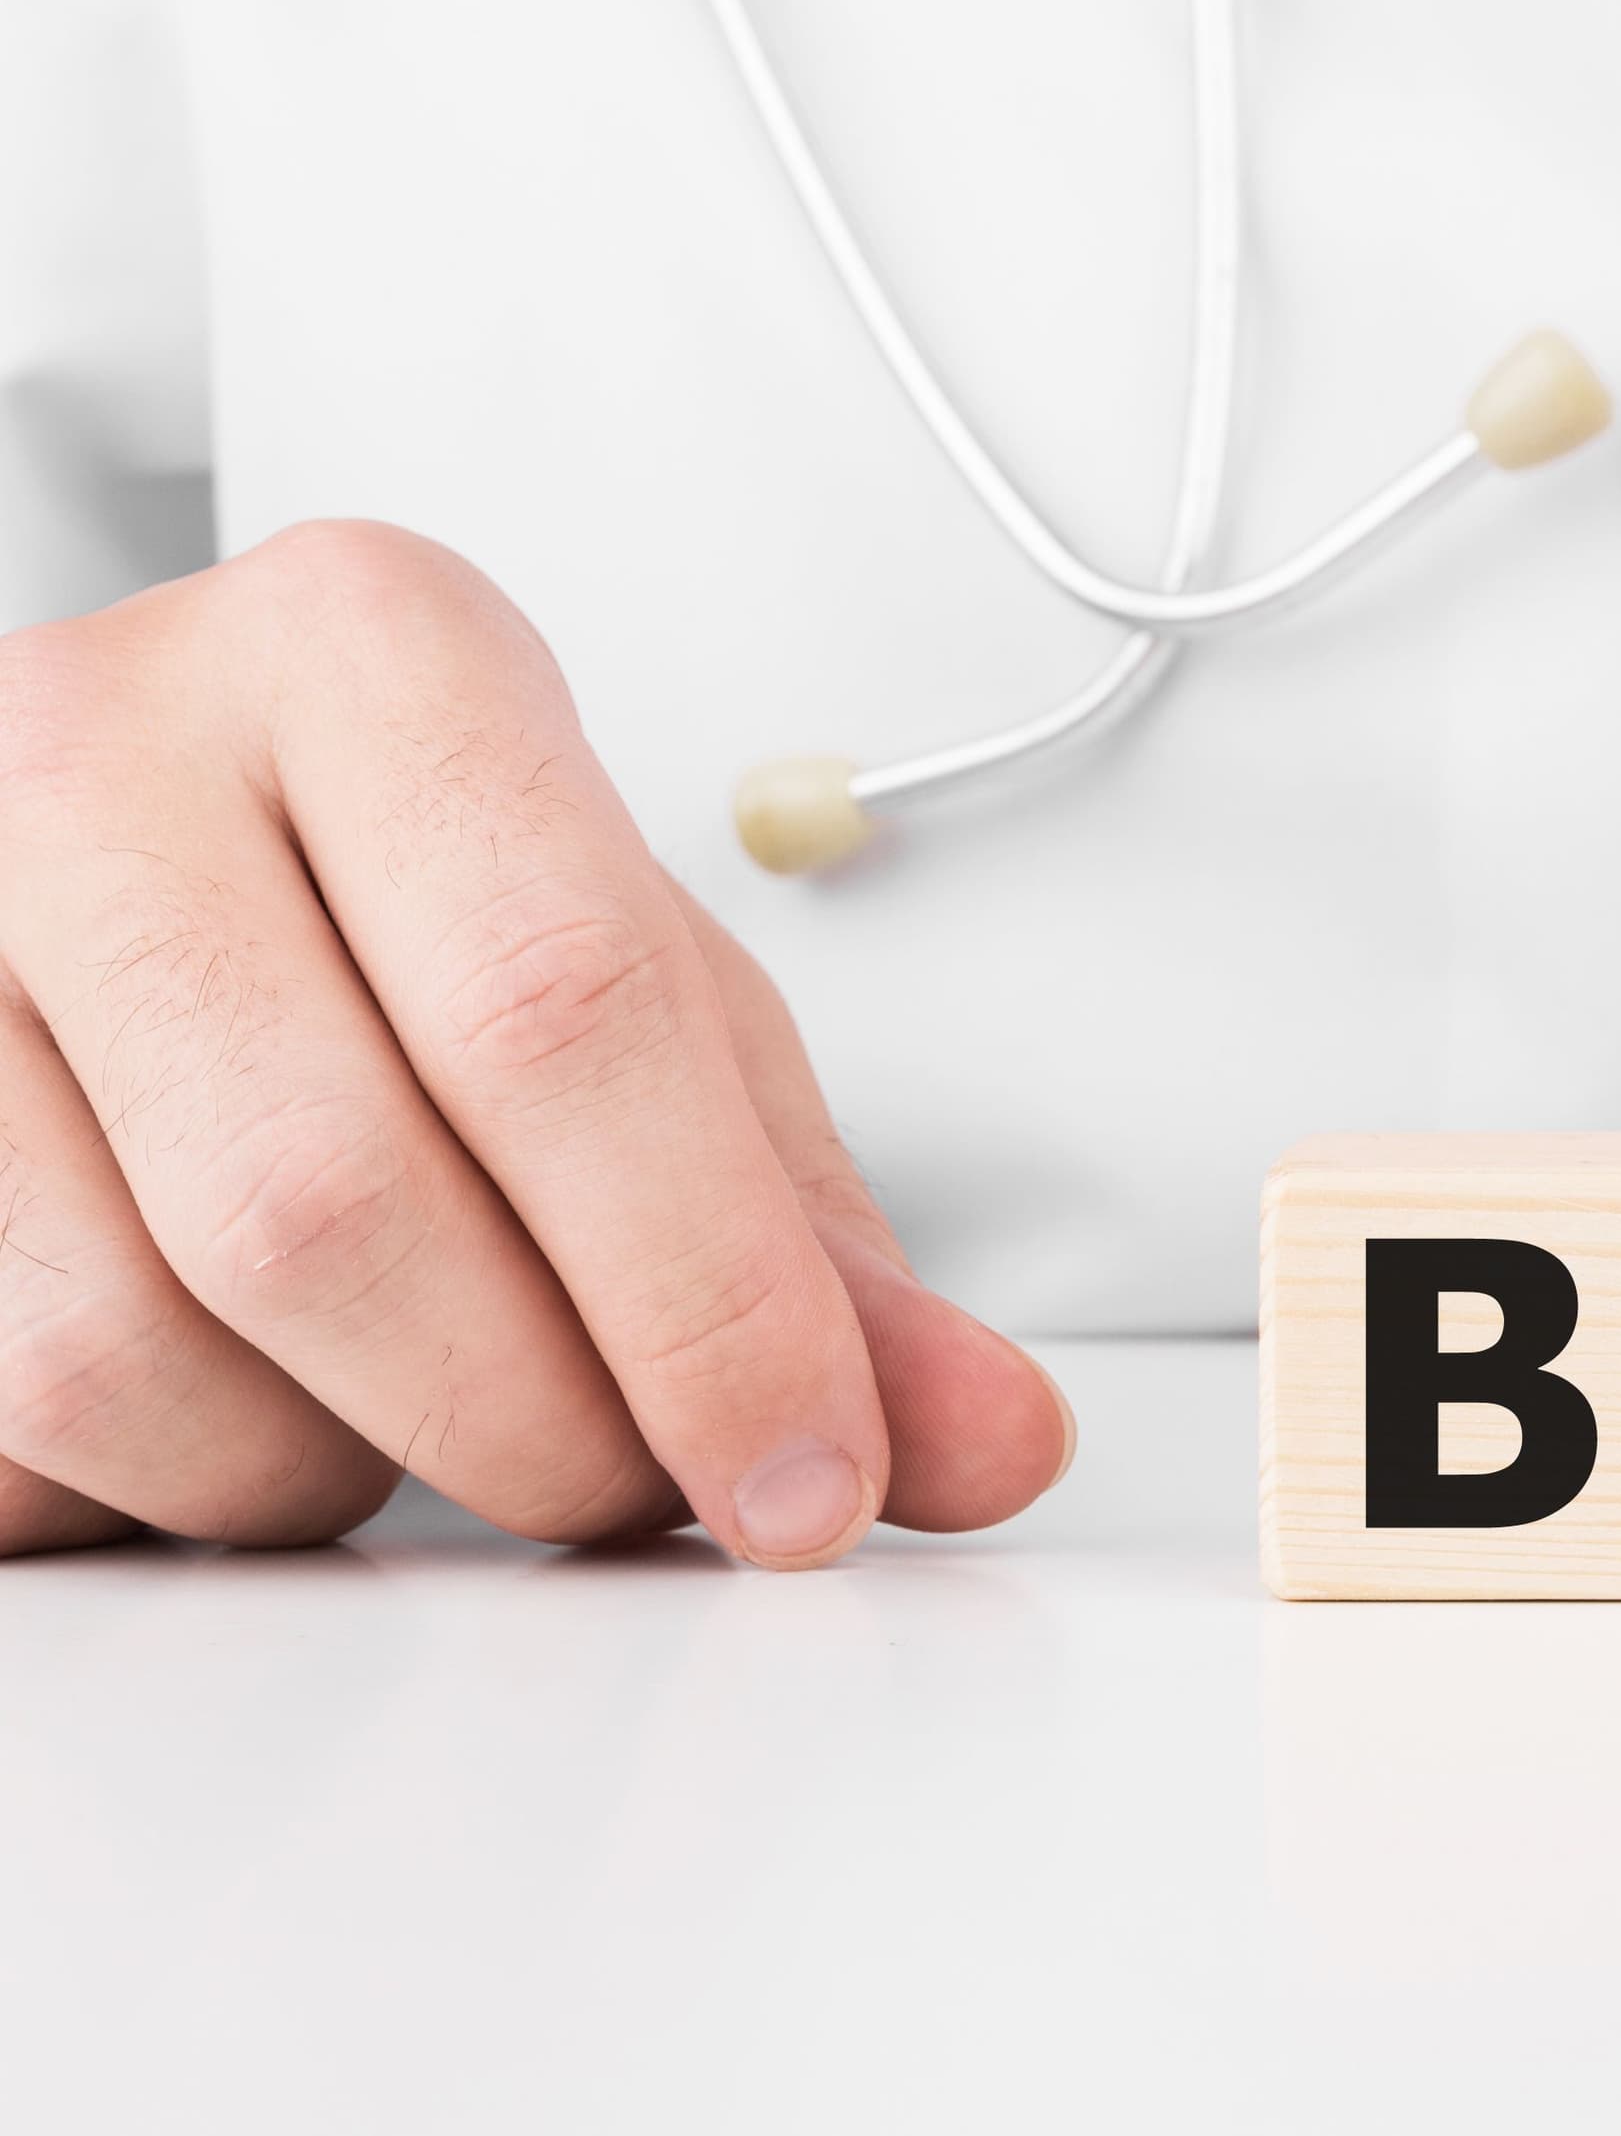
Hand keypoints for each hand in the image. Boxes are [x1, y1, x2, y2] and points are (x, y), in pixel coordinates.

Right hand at [0, 523, 1072, 1559]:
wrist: (126, 827)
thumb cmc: (425, 911)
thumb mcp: (654, 1019)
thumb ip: (821, 1244)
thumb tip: (997, 1442)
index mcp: (372, 655)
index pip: (561, 1011)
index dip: (706, 1296)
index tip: (813, 1483)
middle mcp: (101, 745)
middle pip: (332, 1200)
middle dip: (528, 1423)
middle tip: (626, 1481)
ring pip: (121, 1347)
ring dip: (322, 1474)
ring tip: (413, 1410)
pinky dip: (152, 1488)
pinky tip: (243, 1402)